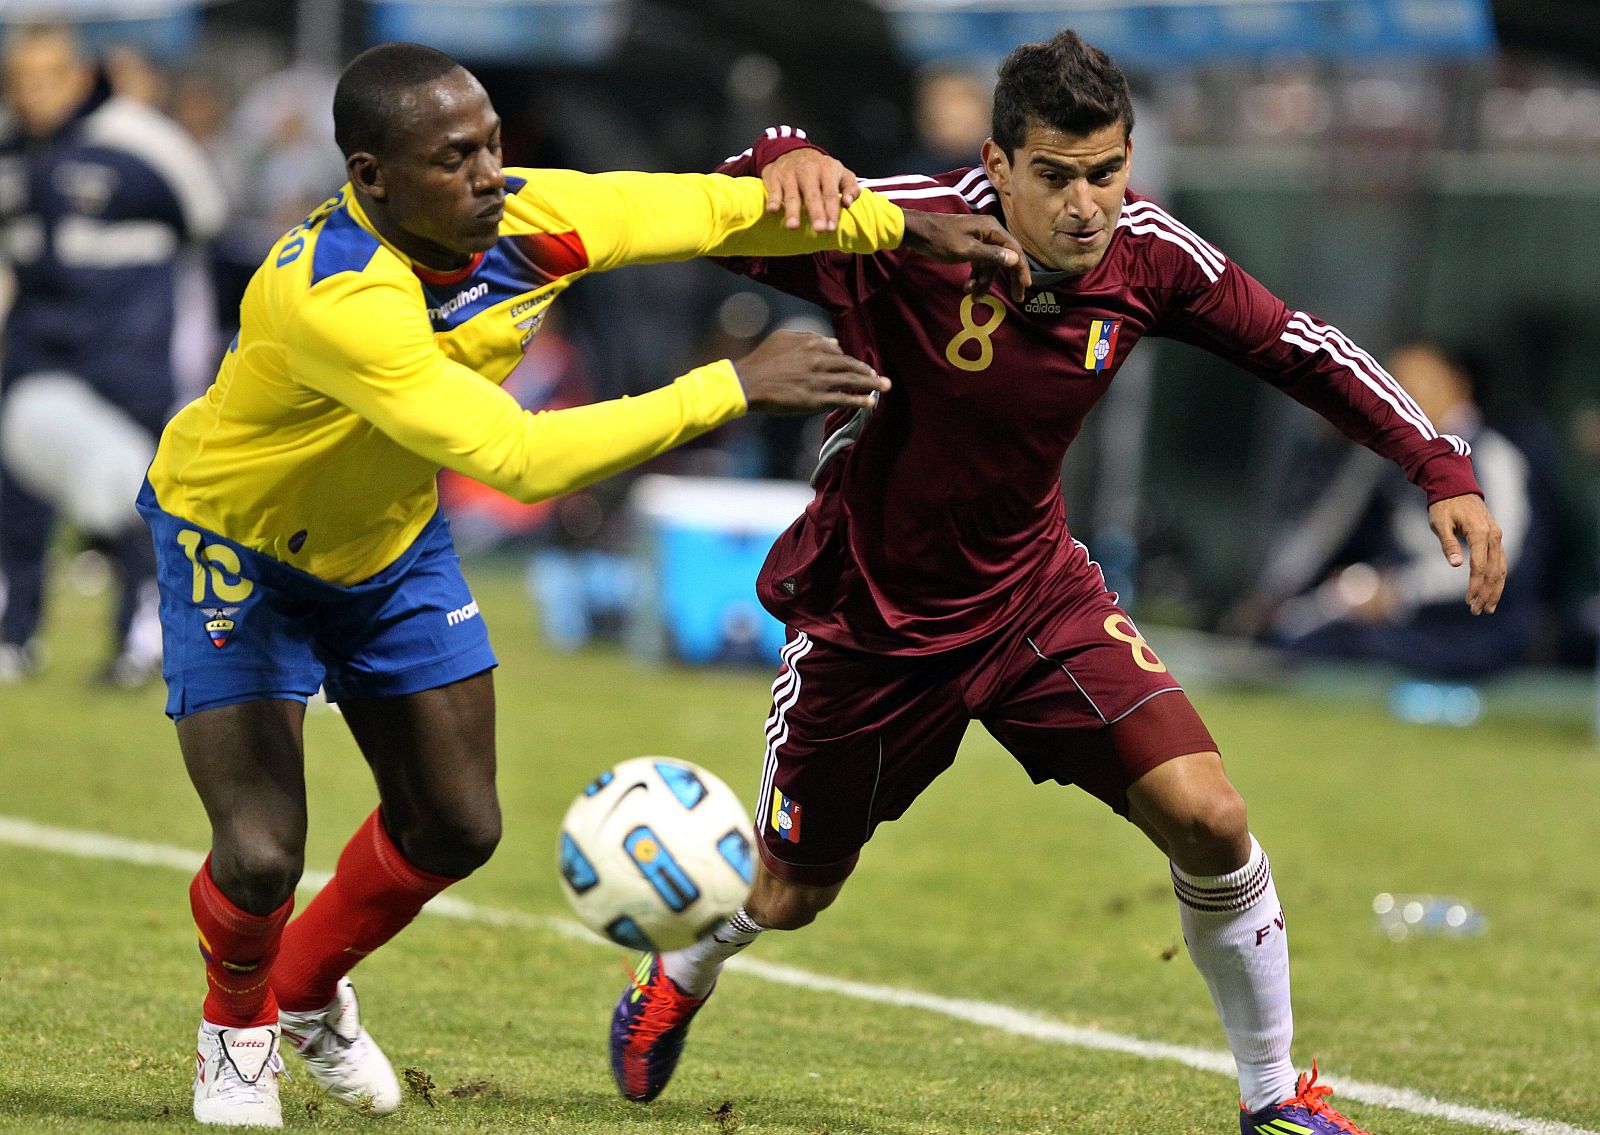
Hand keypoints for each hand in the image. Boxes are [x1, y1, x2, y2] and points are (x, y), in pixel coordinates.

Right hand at [733, 329, 888, 415]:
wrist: (749, 382)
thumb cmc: (762, 359)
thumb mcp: (783, 338)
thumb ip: (808, 337)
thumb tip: (833, 343)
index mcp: (812, 344)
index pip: (838, 352)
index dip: (849, 361)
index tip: (857, 367)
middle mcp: (819, 360)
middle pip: (850, 365)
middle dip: (869, 371)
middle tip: (882, 377)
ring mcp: (819, 381)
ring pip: (851, 382)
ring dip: (871, 384)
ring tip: (884, 387)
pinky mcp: (816, 400)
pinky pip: (843, 399)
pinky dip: (859, 401)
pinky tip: (870, 402)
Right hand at [763, 149, 859, 232]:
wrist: (794, 151)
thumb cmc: (821, 170)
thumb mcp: (841, 173)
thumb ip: (851, 188)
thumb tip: (847, 203)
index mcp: (827, 170)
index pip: (830, 193)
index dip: (831, 211)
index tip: (831, 227)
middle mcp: (808, 170)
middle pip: (812, 195)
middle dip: (816, 212)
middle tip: (819, 229)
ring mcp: (790, 173)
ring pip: (792, 194)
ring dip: (792, 210)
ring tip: (793, 226)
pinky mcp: (774, 176)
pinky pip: (773, 189)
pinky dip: (773, 199)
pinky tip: (773, 210)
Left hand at [899, 210, 1031, 302]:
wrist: (917, 232)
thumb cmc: (941, 239)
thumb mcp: (966, 250)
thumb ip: (991, 255)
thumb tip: (1015, 259)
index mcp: (992, 230)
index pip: (1014, 250)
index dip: (1021, 269)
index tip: (1026, 286)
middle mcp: (989, 233)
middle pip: (1006, 258)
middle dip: (1009, 278)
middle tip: (1017, 298)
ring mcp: (979, 240)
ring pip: (990, 265)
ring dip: (984, 282)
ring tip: (973, 297)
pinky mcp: (970, 247)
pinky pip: (979, 265)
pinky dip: (975, 277)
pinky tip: (968, 288)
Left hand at [1428, 493, 1505, 614]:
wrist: (1456, 487)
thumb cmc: (1444, 506)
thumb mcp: (1439, 523)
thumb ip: (1448, 544)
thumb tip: (1456, 564)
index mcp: (1480, 533)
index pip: (1479, 566)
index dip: (1475, 586)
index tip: (1468, 601)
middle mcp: (1493, 536)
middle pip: (1495, 571)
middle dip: (1487, 593)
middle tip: (1478, 611)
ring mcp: (1497, 536)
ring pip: (1501, 568)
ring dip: (1495, 589)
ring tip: (1488, 607)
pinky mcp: (1495, 537)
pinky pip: (1500, 561)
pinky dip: (1497, 578)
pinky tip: (1492, 591)